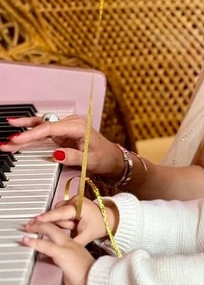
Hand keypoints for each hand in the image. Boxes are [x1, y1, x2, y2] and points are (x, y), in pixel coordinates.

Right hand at [0, 115, 124, 178]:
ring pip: (41, 128)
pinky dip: (30, 134)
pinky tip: (19, 133)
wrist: (111, 158)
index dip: (32, 134)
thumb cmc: (103, 158)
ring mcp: (65, 128)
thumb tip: (56, 154)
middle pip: (42, 127)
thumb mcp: (89, 160)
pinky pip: (44, 132)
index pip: (50, 129)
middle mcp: (70, 124)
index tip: (18, 140)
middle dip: (23, 134)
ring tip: (7, 140)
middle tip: (6, 142)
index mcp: (77, 127)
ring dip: (24, 134)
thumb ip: (72, 157)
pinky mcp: (62, 134)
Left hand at [21, 221, 94, 284]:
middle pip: (55, 227)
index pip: (60, 232)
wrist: (96, 279)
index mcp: (74, 245)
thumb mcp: (74, 266)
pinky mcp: (62, 254)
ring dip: (38, 227)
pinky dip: (35, 242)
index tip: (40, 227)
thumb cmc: (87, 277)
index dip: (50, 227)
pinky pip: (46, 245)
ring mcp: (67, 247)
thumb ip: (64, 262)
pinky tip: (27, 240)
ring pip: (50, 231)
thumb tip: (55, 265)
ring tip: (28, 226)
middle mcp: (70, 243)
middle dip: (42, 223)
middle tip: (31, 223)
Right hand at [27, 196, 117, 244]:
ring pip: (58, 214)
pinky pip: (60, 212)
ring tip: (75, 226)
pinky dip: (63, 219)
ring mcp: (72, 200)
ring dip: (63, 223)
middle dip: (62, 224)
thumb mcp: (86, 237)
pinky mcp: (70, 202)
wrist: (107, 217)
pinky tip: (72, 224)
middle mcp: (75, 200)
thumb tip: (59, 250)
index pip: (61, 213)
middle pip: (58, 214)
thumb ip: (72, 243)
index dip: (48, 217)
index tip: (37, 220)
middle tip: (73, 227)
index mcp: (80, 207)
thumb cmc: (98, 225)